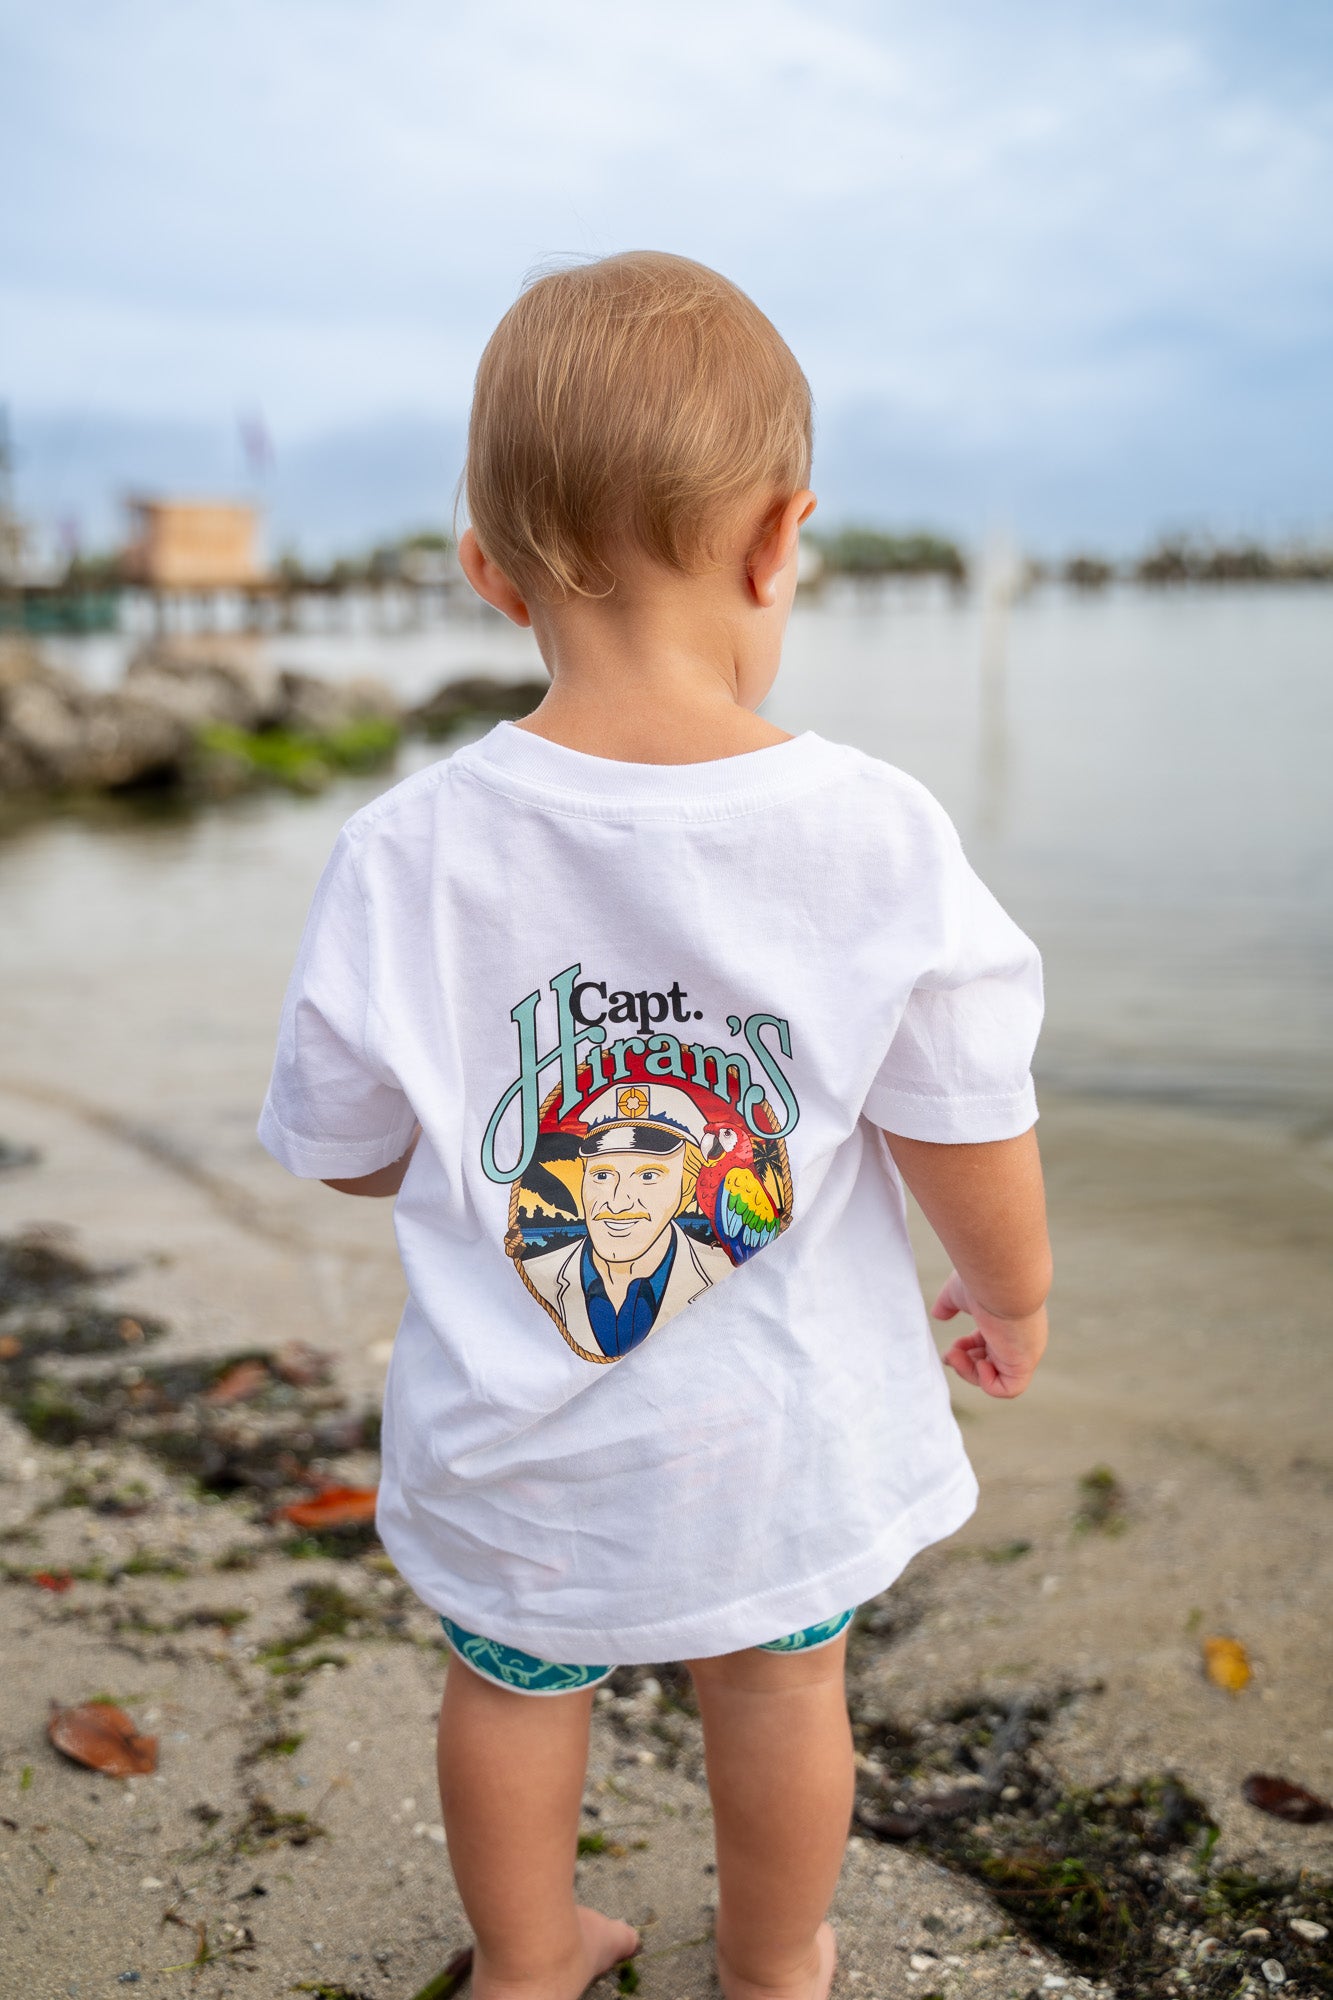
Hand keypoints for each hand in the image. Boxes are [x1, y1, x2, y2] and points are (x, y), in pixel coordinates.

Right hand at [932, 1269, 1046, 1398]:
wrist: (1002, 1278)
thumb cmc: (982, 1281)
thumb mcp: (959, 1293)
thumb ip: (948, 1304)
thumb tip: (938, 1314)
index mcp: (1005, 1323)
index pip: (987, 1346)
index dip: (966, 1350)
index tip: (952, 1346)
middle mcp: (1017, 1339)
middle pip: (991, 1364)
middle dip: (965, 1363)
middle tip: (950, 1354)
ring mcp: (1022, 1352)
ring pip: (996, 1378)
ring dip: (969, 1372)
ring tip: (955, 1355)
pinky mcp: (1024, 1363)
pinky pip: (1010, 1389)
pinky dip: (988, 1383)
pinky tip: (981, 1362)